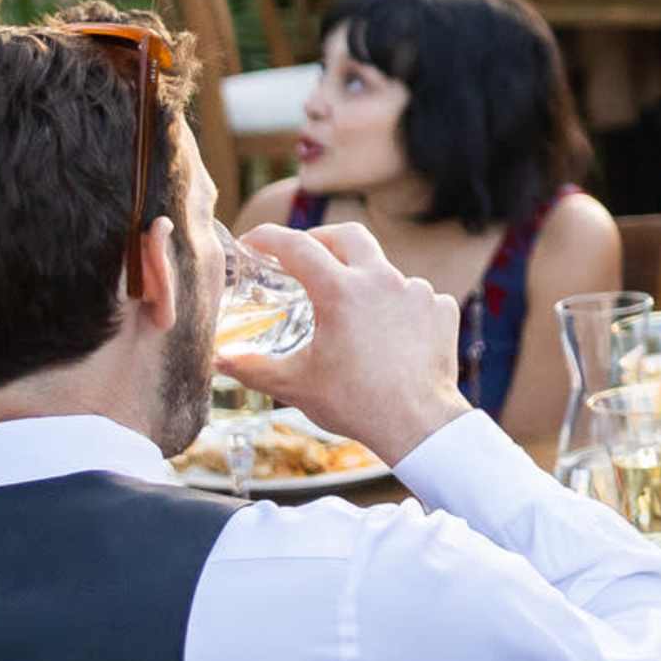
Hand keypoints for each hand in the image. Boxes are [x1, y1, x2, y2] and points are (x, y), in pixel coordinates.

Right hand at [223, 220, 466, 468]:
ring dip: (362, 282)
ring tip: (348, 312)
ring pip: (384, 271)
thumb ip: (251, 367)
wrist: (418, 424)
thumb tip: (219, 358)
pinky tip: (387, 333)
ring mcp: (418, 292)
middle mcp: (383, 280)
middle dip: (321, 238)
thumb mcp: (293, 384)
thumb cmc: (354, 403)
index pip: (297, 246)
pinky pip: (414, 296)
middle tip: (303, 256)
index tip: (252, 241)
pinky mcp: (442, 309)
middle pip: (348, 236)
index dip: (269, 238)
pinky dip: (396, 307)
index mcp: (341, 290)